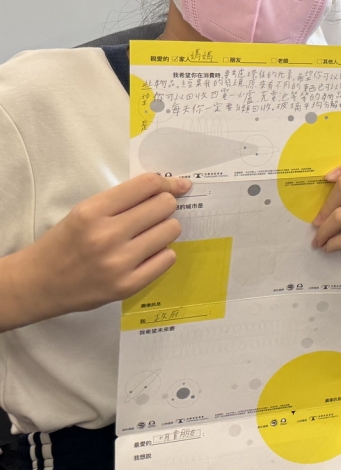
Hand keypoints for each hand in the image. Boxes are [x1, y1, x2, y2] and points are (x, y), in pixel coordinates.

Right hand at [23, 174, 189, 316]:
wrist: (37, 284)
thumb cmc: (64, 243)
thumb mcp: (84, 211)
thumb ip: (123, 199)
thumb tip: (174, 187)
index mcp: (92, 211)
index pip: (147, 185)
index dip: (166, 184)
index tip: (175, 188)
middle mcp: (106, 235)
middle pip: (164, 206)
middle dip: (164, 207)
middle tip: (151, 216)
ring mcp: (118, 263)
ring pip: (171, 230)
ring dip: (164, 230)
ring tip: (146, 237)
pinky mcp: (127, 286)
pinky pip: (168, 258)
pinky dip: (162, 254)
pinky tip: (145, 255)